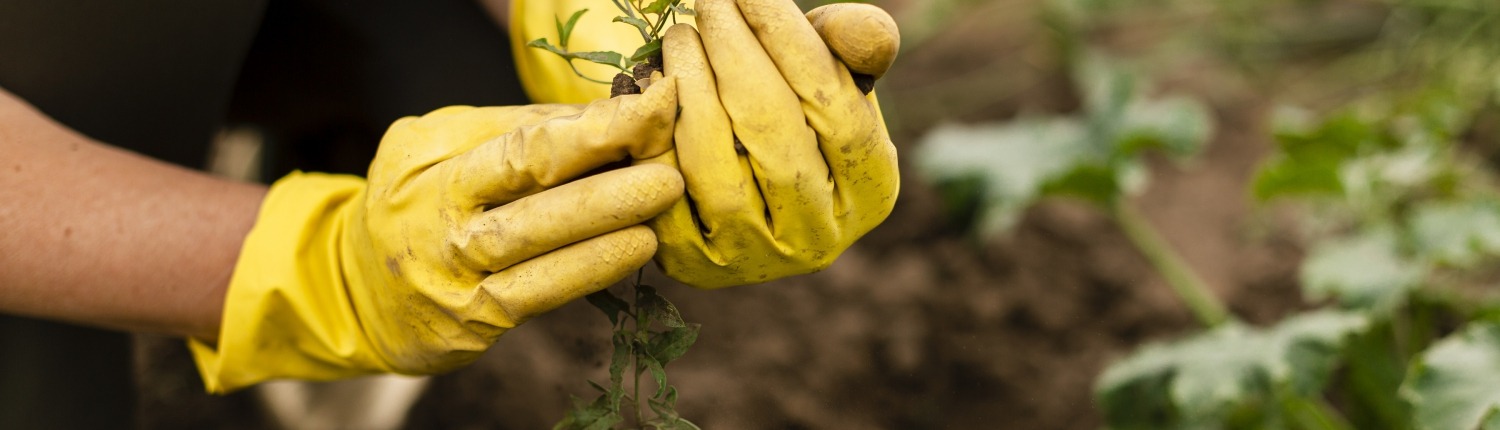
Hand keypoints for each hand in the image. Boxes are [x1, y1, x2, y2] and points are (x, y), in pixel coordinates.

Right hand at [190, 79, 680, 392]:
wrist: (350, 291)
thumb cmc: (414, 205)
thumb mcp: (440, 148)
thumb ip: (514, 131)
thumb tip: (604, 114)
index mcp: (432, 161)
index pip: (520, 139)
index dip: (590, 125)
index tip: (650, 107)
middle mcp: (437, 216)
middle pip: (527, 184)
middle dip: (603, 168)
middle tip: (664, 157)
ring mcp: (451, 274)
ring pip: (534, 242)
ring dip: (605, 220)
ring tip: (660, 198)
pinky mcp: (470, 322)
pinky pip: (539, 293)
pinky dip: (590, 269)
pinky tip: (634, 249)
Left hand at [643, 0, 900, 287]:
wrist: (736, 179)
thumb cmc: (792, 107)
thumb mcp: (832, 71)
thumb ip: (854, 42)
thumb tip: (862, 32)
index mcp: (873, 190)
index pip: (836, 106)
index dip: (791, 41)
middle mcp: (820, 238)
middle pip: (774, 133)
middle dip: (735, 54)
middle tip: (710, 2)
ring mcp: (755, 259)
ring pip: (716, 167)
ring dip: (691, 87)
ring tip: (681, 37)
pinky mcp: (694, 266)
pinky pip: (665, 192)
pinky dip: (656, 135)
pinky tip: (653, 88)